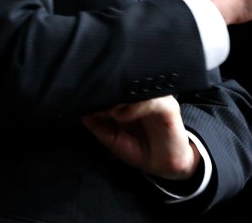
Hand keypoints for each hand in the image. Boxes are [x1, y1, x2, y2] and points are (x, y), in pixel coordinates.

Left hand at [81, 95, 199, 179]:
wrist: (166, 165)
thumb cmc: (142, 150)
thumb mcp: (114, 140)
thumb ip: (99, 127)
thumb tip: (83, 114)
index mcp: (132, 101)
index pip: (116, 90)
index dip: (101, 95)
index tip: (86, 104)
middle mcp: (145, 97)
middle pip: (126, 86)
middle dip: (108, 96)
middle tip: (95, 107)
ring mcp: (157, 100)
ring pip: (137, 90)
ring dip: (120, 100)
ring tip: (108, 113)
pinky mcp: (169, 108)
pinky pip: (151, 102)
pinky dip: (134, 108)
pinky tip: (122, 117)